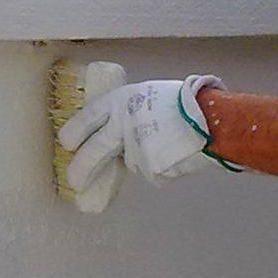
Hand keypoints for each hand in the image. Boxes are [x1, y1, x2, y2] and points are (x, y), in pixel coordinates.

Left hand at [57, 75, 229, 204]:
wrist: (211, 117)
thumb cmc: (185, 101)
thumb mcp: (148, 95)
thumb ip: (129, 111)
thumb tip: (116, 127)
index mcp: (121, 102)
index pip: (87, 119)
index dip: (74, 131)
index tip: (65, 143)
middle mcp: (122, 127)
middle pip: (93, 152)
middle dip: (81, 170)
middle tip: (73, 182)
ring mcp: (136, 150)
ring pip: (130, 161)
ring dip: (142, 158)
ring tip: (166, 144)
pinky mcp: (150, 169)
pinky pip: (152, 170)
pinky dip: (161, 166)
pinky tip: (176, 153)